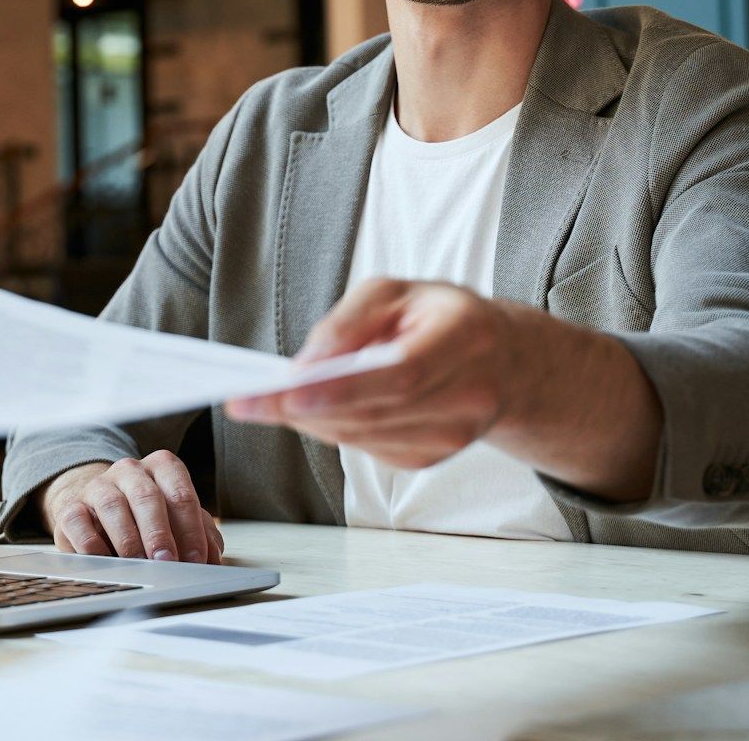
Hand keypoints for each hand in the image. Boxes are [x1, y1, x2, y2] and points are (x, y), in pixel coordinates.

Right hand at [40, 453, 223, 564]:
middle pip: (147, 497)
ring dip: (129, 539)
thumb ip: (199, 534)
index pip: (180, 493)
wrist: (97, 510)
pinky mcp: (70, 507)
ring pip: (113, 506)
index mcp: (161, 467)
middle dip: (160, 533)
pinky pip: (78, 521)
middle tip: (168, 562)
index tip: (196, 559)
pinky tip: (106, 563)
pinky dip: (92, 544)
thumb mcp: (176, 520)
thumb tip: (213, 560)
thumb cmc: (145, 517)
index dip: (191, 529)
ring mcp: (98, 486)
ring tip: (140, 565)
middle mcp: (129, 470)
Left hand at [226, 279, 527, 468]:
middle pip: (375, 411)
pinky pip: (368, 448)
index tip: (287, 392)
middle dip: (304, 408)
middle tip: (246, 401)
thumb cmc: (439, 316)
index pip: (401, 373)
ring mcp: (455, 435)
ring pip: (364, 436)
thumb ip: (350, 319)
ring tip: (266, 402)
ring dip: (311, 421)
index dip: (342, 388)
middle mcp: (469, 393)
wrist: (502, 362)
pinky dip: (333, 429)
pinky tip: (313, 410)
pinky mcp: (433, 458)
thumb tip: (306, 364)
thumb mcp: (396, 291)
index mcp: (466, 335)